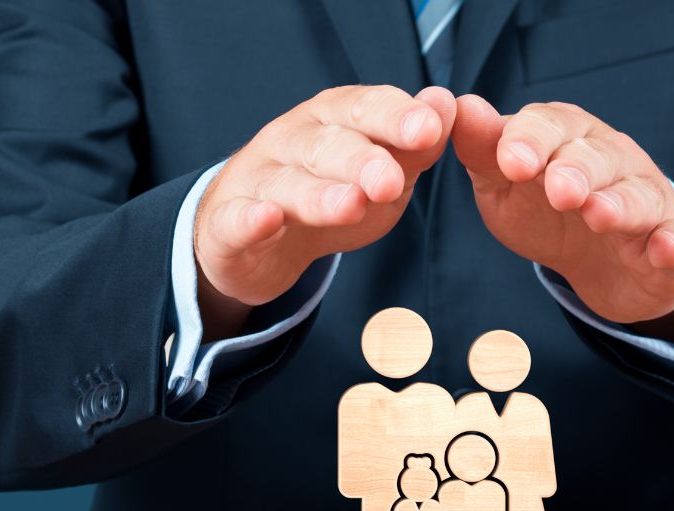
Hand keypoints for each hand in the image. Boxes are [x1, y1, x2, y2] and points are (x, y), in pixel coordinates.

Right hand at [195, 85, 455, 339]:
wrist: (255, 242)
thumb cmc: (328, 197)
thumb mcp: (383, 175)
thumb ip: (414, 148)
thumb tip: (447, 104)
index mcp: (330, 120)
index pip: (362, 108)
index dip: (394, 117)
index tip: (427, 129)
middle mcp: (290, 141)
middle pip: (325, 144)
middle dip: (360, 159)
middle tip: (390, 180)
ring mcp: (255, 181)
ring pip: (287, 184)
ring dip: (318, 193)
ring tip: (350, 205)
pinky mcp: (227, 225)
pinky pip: (237, 219)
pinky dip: (251, 218)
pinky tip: (267, 218)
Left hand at [451, 95, 673, 330]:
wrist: (598, 265)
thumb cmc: (545, 211)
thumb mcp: (503, 183)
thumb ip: (483, 149)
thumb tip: (460, 106)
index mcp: (568, 138)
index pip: (550, 125)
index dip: (530, 141)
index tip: (510, 163)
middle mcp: (613, 160)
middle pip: (598, 157)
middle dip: (577, 170)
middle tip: (559, 190)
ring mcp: (648, 200)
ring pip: (638, 196)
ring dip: (621, 204)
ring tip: (599, 215)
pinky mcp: (673, 243)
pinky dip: (673, 245)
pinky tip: (665, 248)